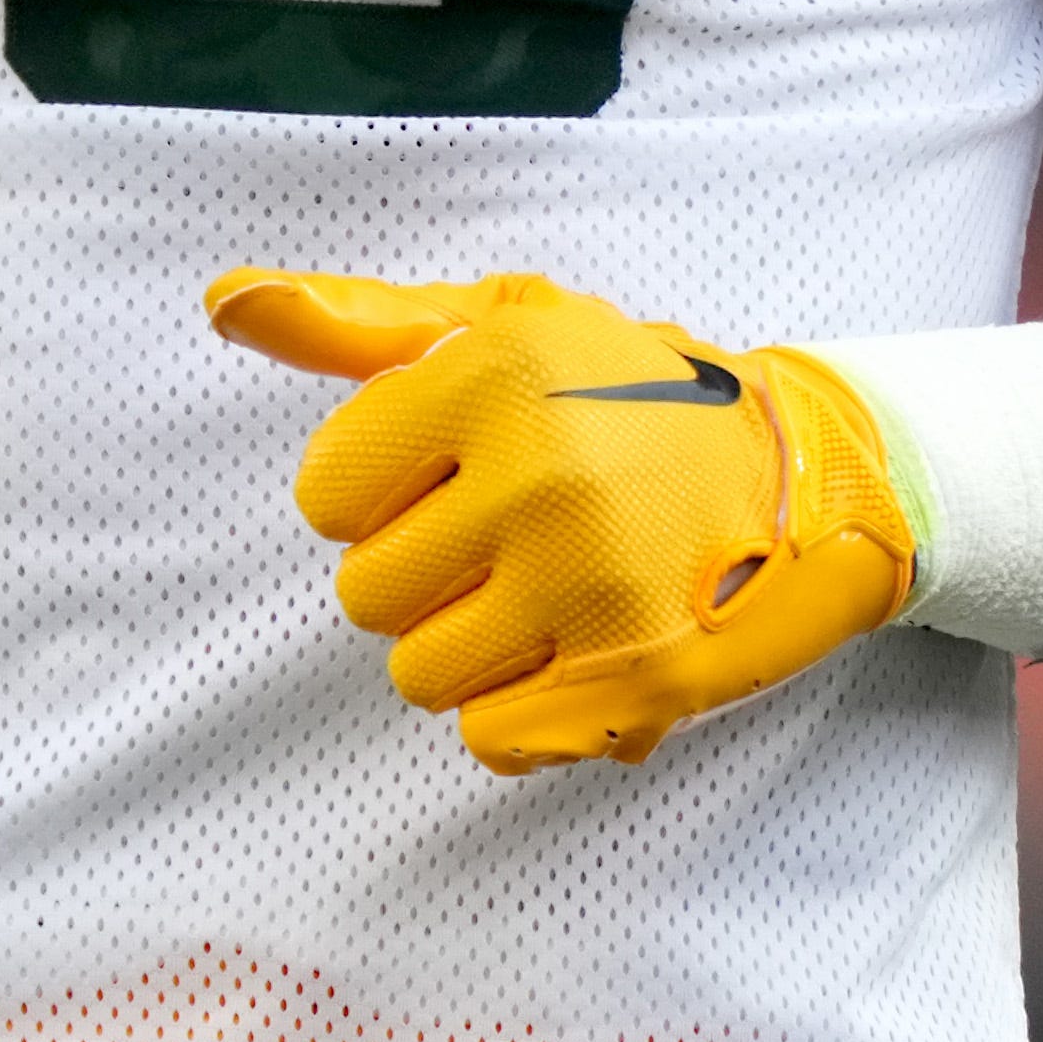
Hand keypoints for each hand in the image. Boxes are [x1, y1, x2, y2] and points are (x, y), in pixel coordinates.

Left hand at [206, 268, 923, 774]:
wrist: (815, 465)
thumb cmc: (634, 389)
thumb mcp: (506, 322)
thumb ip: (361, 322)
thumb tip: (227, 302)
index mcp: (496, 376)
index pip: (326, 494)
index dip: (380, 492)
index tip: (454, 473)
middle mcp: (541, 478)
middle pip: (366, 596)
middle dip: (422, 574)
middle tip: (509, 536)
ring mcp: (593, 586)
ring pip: (420, 675)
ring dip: (468, 648)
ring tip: (545, 592)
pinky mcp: (640, 676)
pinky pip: (492, 739)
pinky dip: (522, 713)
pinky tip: (576, 651)